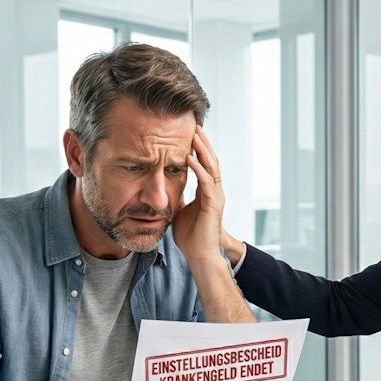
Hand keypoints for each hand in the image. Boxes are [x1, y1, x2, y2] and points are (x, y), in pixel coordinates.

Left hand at [172, 124, 225, 267]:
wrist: (199, 254)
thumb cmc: (190, 236)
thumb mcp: (179, 210)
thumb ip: (177, 196)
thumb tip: (165, 187)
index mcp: (207, 192)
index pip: (204, 164)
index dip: (198, 149)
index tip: (188, 134)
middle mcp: (215, 191)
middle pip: (211, 160)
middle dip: (202, 143)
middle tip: (194, 125)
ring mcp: (216, 196)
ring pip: (212, 167)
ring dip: (202, 150)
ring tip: (194, 135)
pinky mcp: (213, 204)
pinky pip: (207, 181)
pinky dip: (198, 168)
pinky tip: (188, 157)